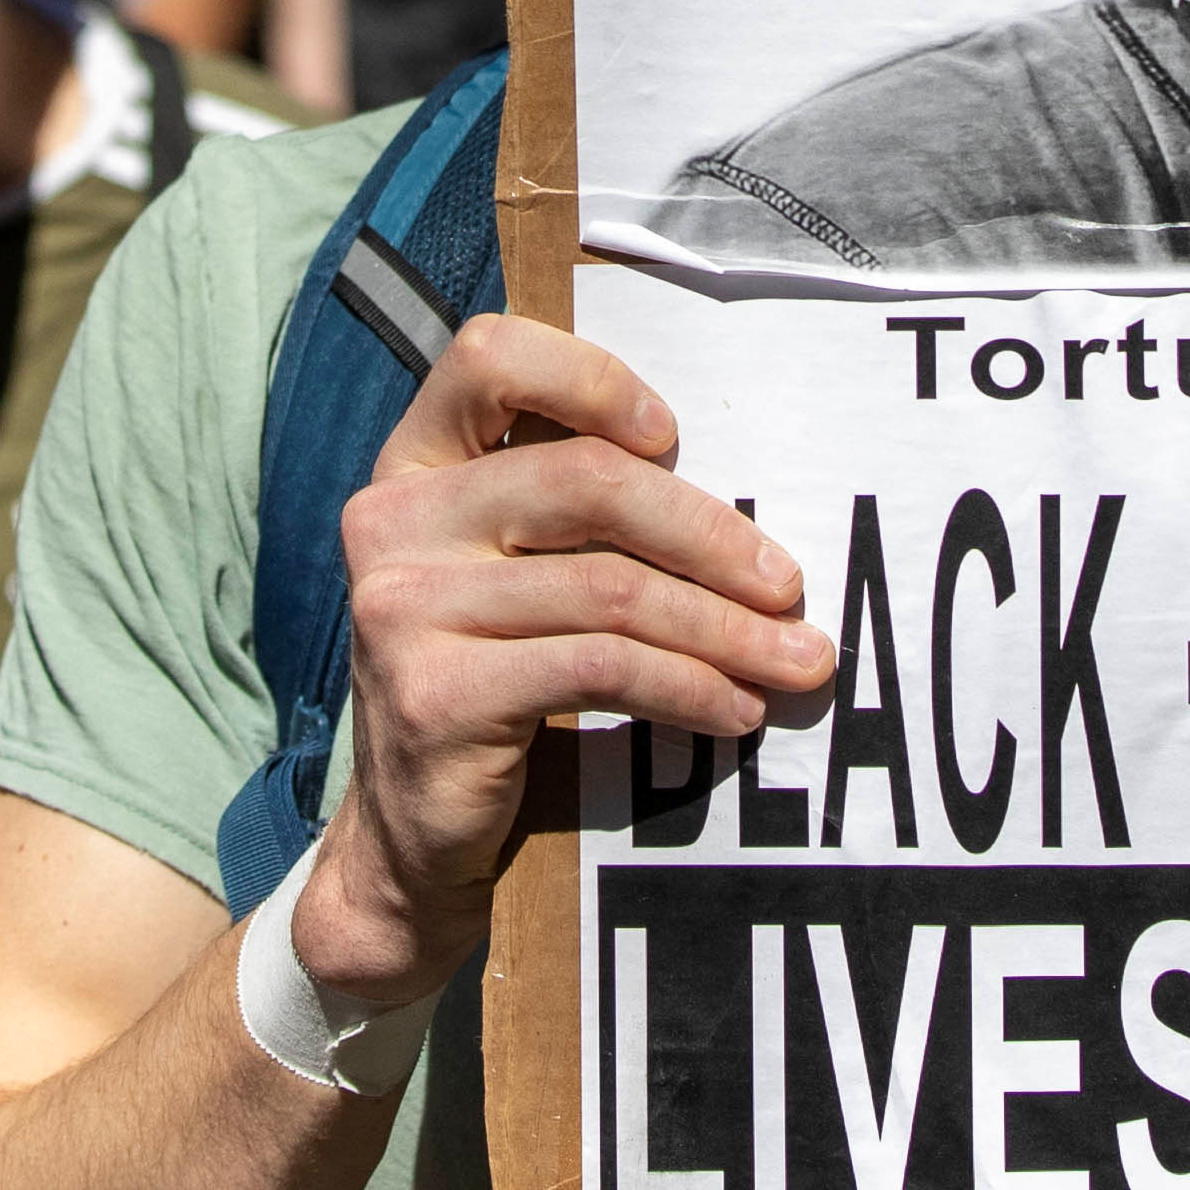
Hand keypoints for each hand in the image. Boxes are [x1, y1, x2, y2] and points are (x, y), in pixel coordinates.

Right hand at [295, 317, 829, 1007]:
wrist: (415, 833)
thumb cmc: (497, 676)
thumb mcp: (513, 571)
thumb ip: (575, 511)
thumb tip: (745, 506)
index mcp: (412, 463)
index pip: (486, 356)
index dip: (589, 377)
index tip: (673, 434)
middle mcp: (392, 519)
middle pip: (585, 481)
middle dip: (709, 532)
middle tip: (788, 585)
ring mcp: (403, 607)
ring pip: (609, 588)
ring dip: (725, 628)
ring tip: (797, 662)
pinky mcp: (435, 693)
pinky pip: (600, 669)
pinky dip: (689, 686)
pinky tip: (735, 708)